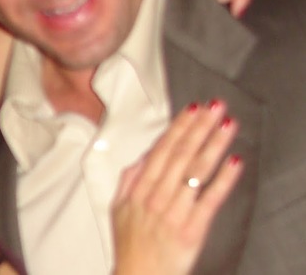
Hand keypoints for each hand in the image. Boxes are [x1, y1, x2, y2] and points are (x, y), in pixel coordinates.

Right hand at [112, 101, 242, 274]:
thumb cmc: (129, 244)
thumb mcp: (118, 207)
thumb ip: (129, 178)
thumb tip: (145, 155)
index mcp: (139, 188)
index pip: (163, 149)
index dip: (179, 127)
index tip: (193, 108)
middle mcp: (157, 196)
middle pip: (181, 155)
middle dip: (199, 127)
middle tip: (215, 107)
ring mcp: (175, 213)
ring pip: (196, 172)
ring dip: (213, 145)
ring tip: (227, 125)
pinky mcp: (193, 231)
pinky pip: (209, 201)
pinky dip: (223, 181)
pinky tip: (234, 162)